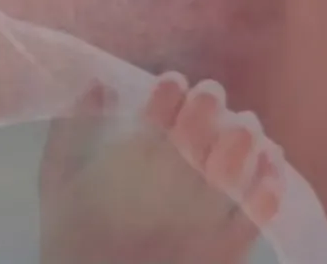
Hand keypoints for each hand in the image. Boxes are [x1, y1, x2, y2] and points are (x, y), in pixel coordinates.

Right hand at [39, 72, 287, 263]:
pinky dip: (271, 174)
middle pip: (208, 115)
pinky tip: (270, 162)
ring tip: (240, 129)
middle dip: (209, 98)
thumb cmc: (70, 242)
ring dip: (244, 130)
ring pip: (244, 148)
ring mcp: (208, 210)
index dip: (173, 85)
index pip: (166, 100)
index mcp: (132, 157)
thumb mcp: (55, 184)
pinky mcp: (230, 243)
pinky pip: (264, 200)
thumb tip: (98, 83)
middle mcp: (175, 176)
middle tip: (208, 98)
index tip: (172, 85)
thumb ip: (70, 129)